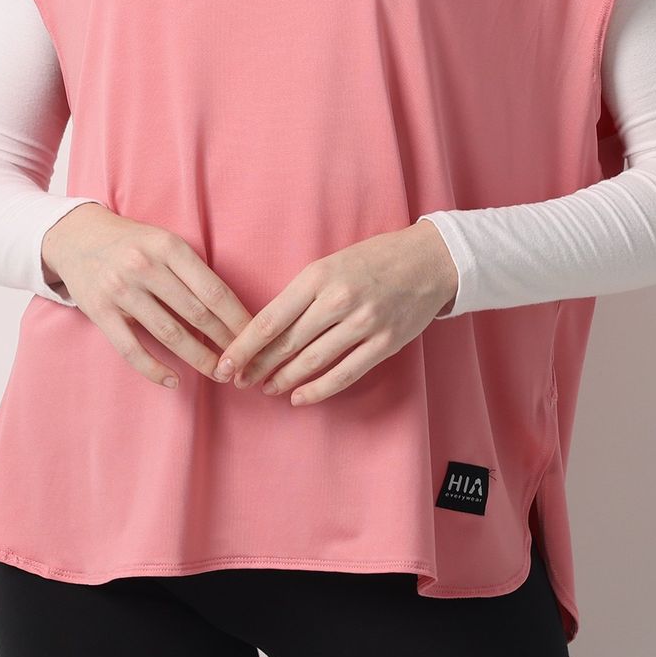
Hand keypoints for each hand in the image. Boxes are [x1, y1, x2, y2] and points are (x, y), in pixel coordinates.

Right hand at [41, 204, 253, 390]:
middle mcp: (144, 267)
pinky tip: (174, 380)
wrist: (77, 236)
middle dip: (225, 341)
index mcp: (168, 246)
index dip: (237, 317)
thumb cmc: (132, 242)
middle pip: (196, 313)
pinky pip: (132, 349)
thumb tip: (230, 310)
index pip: (212, 289)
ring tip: (219, 373)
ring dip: (198, 358)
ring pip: (169, 334)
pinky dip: (155, 369)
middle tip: (243, 361)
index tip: (255, 336)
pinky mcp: (100, 312)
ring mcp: (120, 291)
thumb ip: (191, 269)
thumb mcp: (164, 241)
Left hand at [211, 221, 458, 405]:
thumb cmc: (373, 259)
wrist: (429, 260)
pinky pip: (345, 374)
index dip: (244, 347)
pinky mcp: (385, 343)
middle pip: (286, 344)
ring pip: (312, 362)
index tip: (226, 363)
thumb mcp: (330, 263)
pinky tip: (299, 397)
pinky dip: (318, 389)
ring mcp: (363, 324)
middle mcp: (338, 300)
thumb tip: (267, 329)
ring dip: (284, 379)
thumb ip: (302, 294)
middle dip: (258, 367)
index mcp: (318, 276)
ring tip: (266, 388)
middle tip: (240, 381)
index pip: (270, 319)